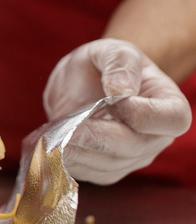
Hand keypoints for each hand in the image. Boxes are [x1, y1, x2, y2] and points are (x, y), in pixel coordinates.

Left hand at [44, 38, 191, 184]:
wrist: (82, 84)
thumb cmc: (104, 65)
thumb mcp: (111, 50)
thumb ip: (119, 63)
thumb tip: (121, 89)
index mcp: (169, 106)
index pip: (171, 120)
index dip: (141, 114)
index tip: (112, 100)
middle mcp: (155, 138)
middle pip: (134, 147)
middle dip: (99, 138)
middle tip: (70, 129)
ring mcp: (131, 158)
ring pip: (108, 165)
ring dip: (79, 152)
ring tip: (55, 138)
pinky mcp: (105, 170)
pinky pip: (89, 173)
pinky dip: (68, 162)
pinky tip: (51, 149)